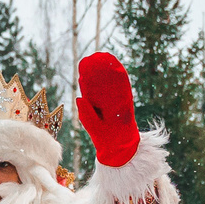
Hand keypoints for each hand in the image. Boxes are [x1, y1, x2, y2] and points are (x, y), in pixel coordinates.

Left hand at [74, 51, 142, 167]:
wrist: (118, 147)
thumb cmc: (102, 137)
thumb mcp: (91, 124)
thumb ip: (85, 112)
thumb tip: (79, 97)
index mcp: (95, 105)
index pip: (90, 87)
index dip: (87, 76)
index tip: (84, 64)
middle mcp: (105, 101)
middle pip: (101, 82)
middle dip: (98, 69)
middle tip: (94, 56)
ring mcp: (116, 101)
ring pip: (112, 82)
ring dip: (109, 70)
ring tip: (106, 57)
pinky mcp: (125, 102)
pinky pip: (124, 88)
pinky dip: (121, 78)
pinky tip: (118, 68)